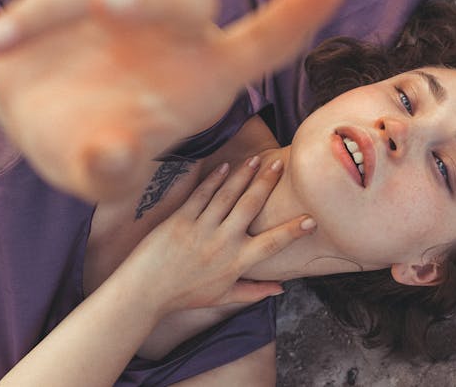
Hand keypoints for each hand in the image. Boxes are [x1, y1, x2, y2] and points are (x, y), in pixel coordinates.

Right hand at [0, 0, 355, 201]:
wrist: (48, 123)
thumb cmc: (92, 152)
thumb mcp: (102, 172)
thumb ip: (111, 171)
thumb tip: (112, 154)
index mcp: (209, 77)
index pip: (265, 43)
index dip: (298, 13)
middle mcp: (182, 31)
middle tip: (102, 6)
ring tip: (4, 41)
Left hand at [125, 156, 314, 315]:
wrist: (145, 292)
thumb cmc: (185, 295)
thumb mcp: (224, 297)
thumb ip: (254, 291)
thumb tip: (281, 289)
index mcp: (237, 262)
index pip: (272, 244)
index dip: (293, 231)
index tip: (311, 219)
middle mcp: (222, 243)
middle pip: (250, 207)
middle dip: (267, 183)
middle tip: (279, 165)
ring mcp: (201, 229)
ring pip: (227, 196)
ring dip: (244, 175)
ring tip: (256, 159)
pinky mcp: (180, 220)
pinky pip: (201, 195)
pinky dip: (214, 179)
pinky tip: (225, 167)